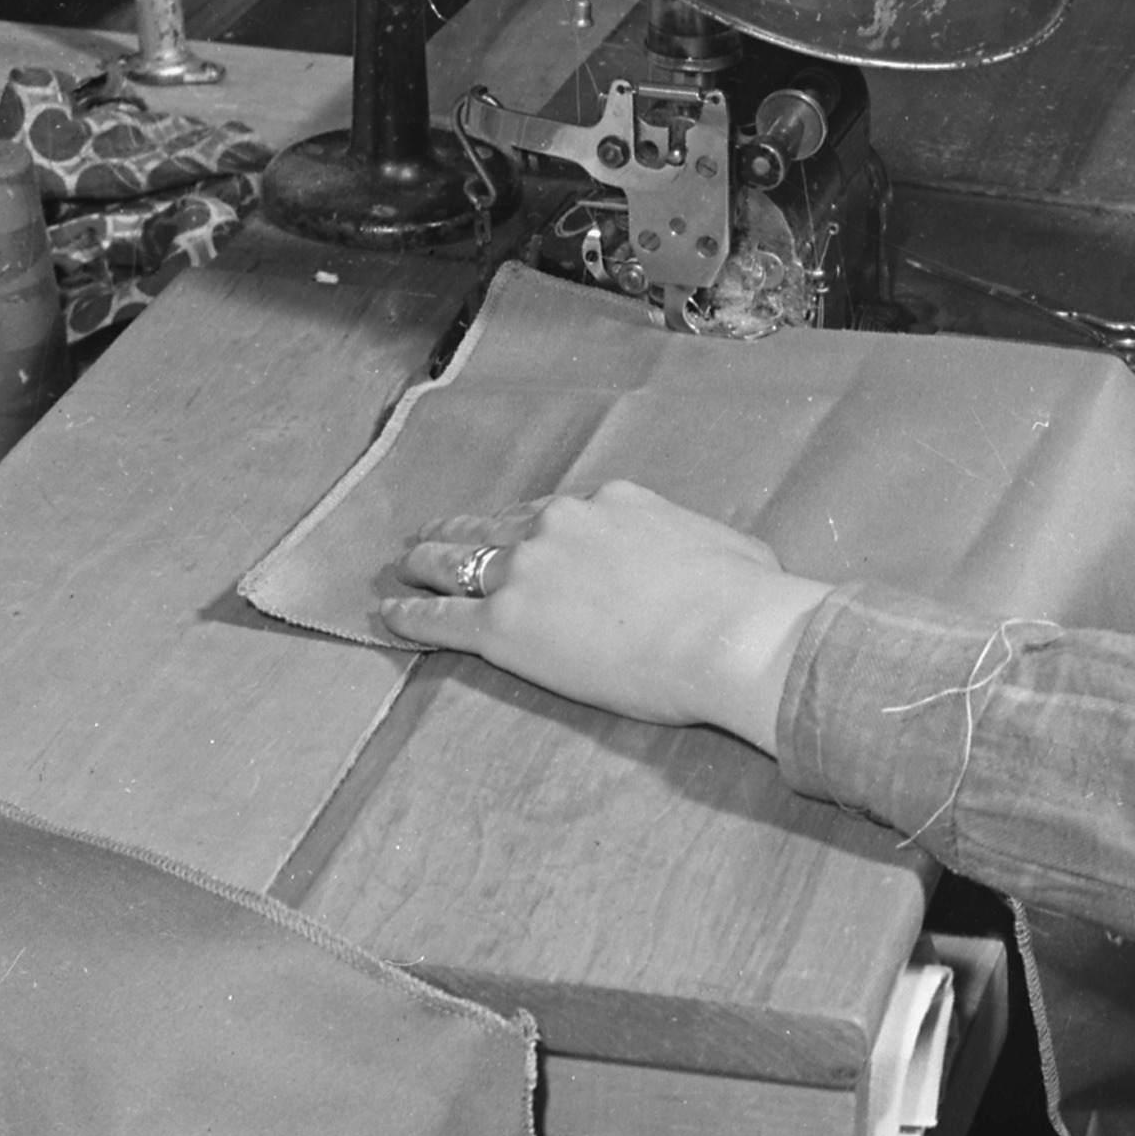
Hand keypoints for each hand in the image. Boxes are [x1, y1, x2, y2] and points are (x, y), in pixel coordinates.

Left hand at [379, 480, 825, 751]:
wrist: (726, 633)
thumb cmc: (745, 596)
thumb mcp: (732, 548)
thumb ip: (701, 546)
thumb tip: (719, 563)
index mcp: (609, 503)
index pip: (552, 511)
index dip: (529, 527)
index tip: (517, 536)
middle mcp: (558, 526)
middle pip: (493, 525)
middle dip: (461, 530)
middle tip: (435, 537)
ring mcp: (526, 574)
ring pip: (456, 562)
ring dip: (425, 563)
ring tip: (404, 570)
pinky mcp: (504, 629)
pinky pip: (441, 619)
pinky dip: (411, 616)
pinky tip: (389, 617)